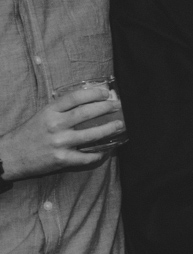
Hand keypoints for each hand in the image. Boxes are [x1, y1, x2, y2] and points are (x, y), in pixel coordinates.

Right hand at [0, 86, 122, 179]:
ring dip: (109, 129)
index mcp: (50, 111)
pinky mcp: (62, 159)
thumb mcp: (42, 115)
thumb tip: (89, 101)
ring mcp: (59, 143)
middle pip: (86, 113)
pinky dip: (99, 153)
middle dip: (106, 109)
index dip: (93, 93)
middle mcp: (55, 125)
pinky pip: (87, 156)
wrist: (10, 155)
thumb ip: (62, 109)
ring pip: (91, 135)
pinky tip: (107, 149)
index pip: (75, 97)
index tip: (106, 93)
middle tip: (118, 107)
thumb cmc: (30, 133)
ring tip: (120, 125)